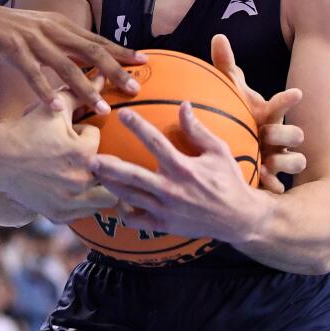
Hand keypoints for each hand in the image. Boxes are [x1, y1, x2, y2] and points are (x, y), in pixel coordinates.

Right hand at [0, 2, 143, 112]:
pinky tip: (55, 107)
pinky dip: (45, 91)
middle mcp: (50, 29)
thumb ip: (58, 43)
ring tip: (101, 109)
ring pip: (65, 66)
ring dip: (86, 89)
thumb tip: (81, 59)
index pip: (96, 39)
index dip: (120, 51)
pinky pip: (32, 73)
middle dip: (115, 71)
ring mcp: (31, 38)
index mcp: (58, 24)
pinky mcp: (11, 48)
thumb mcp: (36, 31)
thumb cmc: (1, 30)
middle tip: (134, 88)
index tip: (143, 62)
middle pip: (90, 51)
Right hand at [0, 85, 117, 223]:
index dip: (84, 134)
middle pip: (107, 170)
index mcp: (83, 153)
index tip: (67, 133)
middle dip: (99, 162)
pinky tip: (69, 190)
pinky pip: (84, 213)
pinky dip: (81, 203)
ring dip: (98, 187)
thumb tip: (101, 75)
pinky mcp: (60, 215)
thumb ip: (78, 93)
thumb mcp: (51, 109)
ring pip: (104, 198)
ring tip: (84, 176)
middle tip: (82, 156)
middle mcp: (81, 180)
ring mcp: (71, 201)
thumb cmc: (24, 130)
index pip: (97, 140)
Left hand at [89, 102, 265, 243]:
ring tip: (94, 174)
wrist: (239, 219)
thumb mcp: (218, 151)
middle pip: (133, 176)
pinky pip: (136, 219)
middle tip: (90, 159)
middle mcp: (171, 189)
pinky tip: (117, 200)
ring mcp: (165, 209)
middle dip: (110, 167)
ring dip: (109, 185)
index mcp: (183, 167)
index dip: (138, 126)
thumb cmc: (229, 181)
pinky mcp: (164, 225)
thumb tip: (183, 104)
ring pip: (129, 197)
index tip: (122, 113)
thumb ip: (197, 130)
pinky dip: (123, 211)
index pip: (155, 143)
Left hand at [210, 34, 304, 192]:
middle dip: (284, 134)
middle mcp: (279, 137)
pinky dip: (275, 187)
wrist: (239, 147)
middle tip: (265, 134)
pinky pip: (282, 187)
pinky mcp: (273, 179)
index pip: (281, 105)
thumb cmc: (237, 115)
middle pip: (296, 135)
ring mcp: (279, 158)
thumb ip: (225, 67)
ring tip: (267, 163)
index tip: (296, 92)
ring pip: (297, 161)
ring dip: (284, 161)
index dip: (287, 100)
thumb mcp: (231, 93)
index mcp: (269, 115)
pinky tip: (266, 186)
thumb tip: (218, 36)